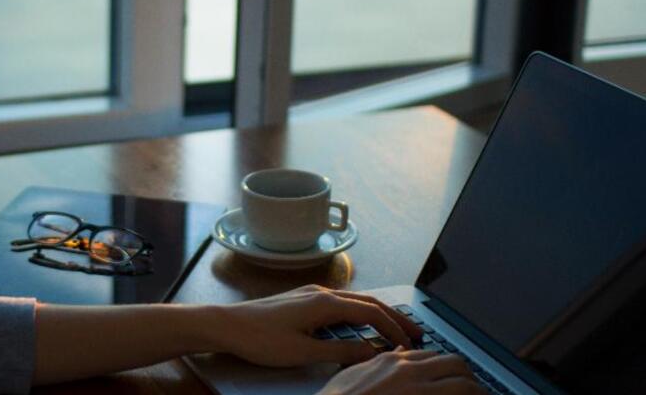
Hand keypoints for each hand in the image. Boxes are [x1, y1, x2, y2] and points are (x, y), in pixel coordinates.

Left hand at [208, 285, 423, 367]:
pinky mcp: (303, 299)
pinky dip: (360, 312)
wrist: (228, 324)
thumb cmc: (260, 338)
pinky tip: (361, 323)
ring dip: (378, 313)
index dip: (394, 328)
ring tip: (395, 328)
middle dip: (395, 316)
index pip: (371, 313)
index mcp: (325, 303)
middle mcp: (322, 292)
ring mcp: (311, 293)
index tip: (409, 344)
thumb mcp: (304, 352)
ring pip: (355, 300)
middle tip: (416, 331)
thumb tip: (372, 352)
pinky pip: (341, 302)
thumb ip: (341, 352)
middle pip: (369, 302)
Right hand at [316, 348, 482, 394]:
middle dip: (470, 378)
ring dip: (477, 393)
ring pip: (468, 387)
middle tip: (474, 392)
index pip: (435, 356)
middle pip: (456, 365)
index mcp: (394, 363)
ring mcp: (421, 394)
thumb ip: (377, 363)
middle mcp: (412, 374)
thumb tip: (398, 353)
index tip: (456, 379)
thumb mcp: (353, 376)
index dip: (448, 368)